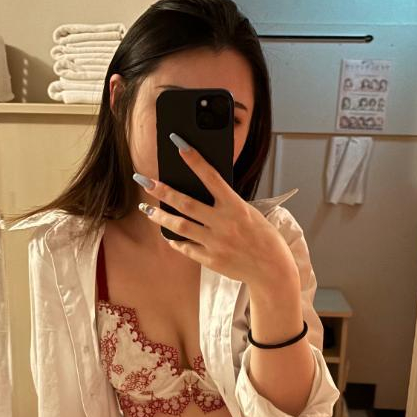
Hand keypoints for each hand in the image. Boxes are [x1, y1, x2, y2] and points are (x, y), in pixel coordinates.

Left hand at [134, 136, 296, 285]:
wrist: (272, 270)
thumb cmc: (264, 238)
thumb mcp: (250, 214)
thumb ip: (228, 204)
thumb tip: (203, 194)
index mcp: (236, 207)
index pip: (212, 177)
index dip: (195, 160)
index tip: (179, 145)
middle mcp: (223, 224)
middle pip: (185, 203)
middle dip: (162, 190)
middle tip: (144, 180)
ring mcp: (215, 243)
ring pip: (179, 226)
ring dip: (159, 216)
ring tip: (147, 209)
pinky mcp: (210, 260)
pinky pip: (186, 247)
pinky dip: (175, 240)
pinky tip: (167, 234)